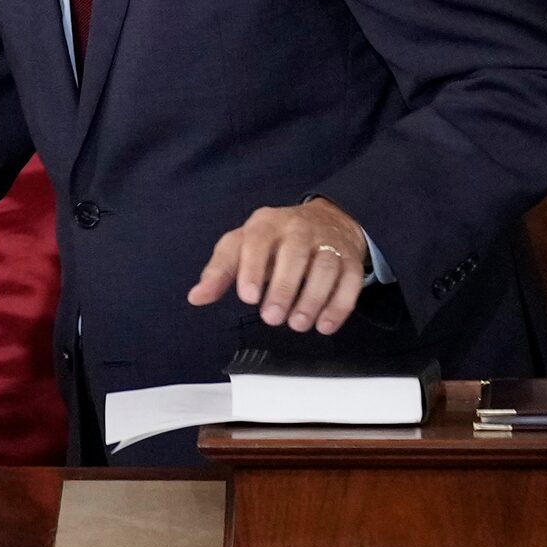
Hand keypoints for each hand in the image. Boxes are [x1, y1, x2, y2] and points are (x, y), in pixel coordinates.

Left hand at [187, 198, 369, 334]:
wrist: (327, 220)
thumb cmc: (274, 240)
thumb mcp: (242, 246)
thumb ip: (220, 272)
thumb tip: (196, 297)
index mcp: (267, 224)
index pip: (258, 241)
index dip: (253, 269)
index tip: (248, 298)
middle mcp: (299, 229)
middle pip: (294, 254)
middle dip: (284, 288)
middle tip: (272, 318)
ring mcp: (327, 243)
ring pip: (325, 268)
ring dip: (312, 299)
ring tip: (297, 324)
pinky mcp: (349, 260)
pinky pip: (350, 281)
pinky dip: (339, 305)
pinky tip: (324, 326)